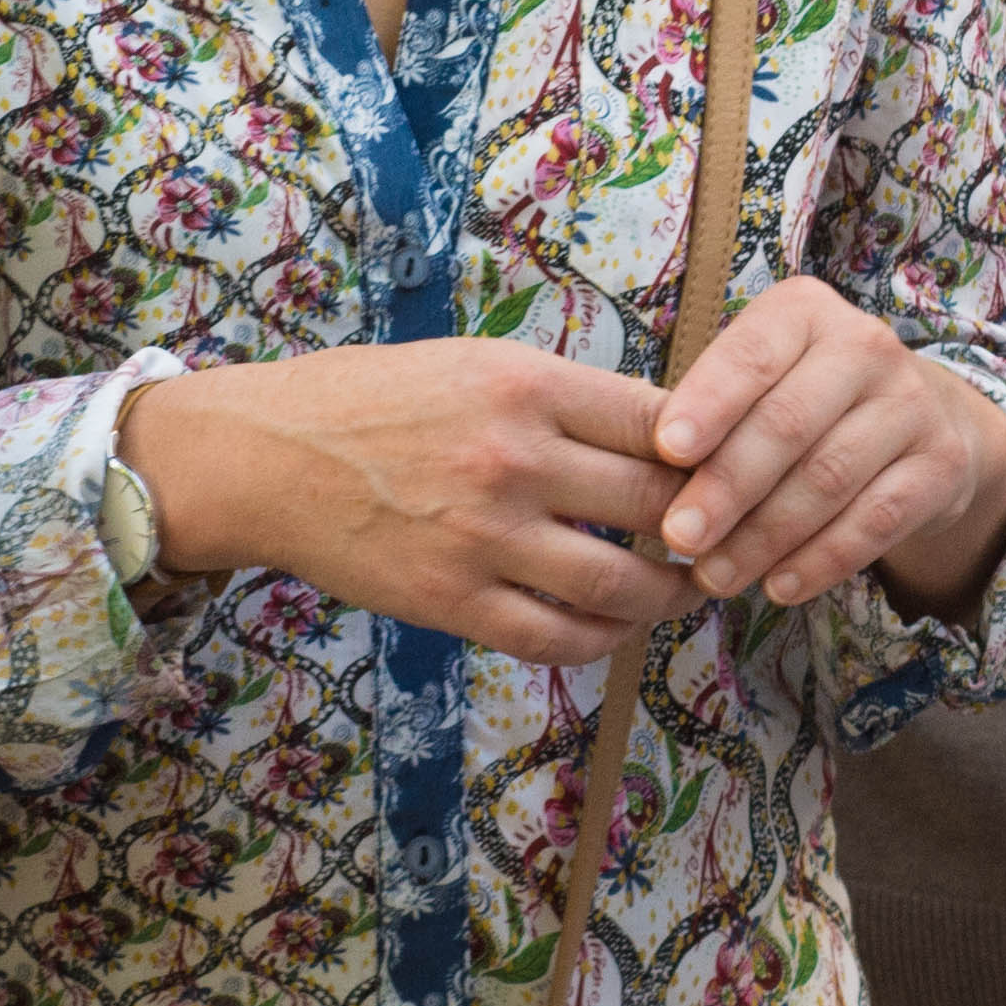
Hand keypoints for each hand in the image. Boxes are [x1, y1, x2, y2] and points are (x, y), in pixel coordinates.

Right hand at [117, 342, 695, 665]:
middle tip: (732, 539)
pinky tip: (614, 627)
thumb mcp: (478, 365)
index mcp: (528, 385)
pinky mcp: (453, 600)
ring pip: (622, 584)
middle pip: (661, 504)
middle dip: (711, 527)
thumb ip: (566, 400)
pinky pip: (556, 638)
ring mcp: (485, 536)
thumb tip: (667, 435)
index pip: (665, 423)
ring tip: (686, 590)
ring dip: (671, 596)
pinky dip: (603, 641)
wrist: (269, 457)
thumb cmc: (377, 401)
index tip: (736, 471)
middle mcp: (515, 458)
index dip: (717, 454)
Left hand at [647, 276, 1005, 618]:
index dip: (709, 403)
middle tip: (679, 537)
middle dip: (727, 486)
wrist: (925, 420)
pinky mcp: (942, 464)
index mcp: (805, 312)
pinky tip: (779, 587)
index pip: (752, 354)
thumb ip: (713, 413)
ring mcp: (912, 404)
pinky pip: (876, 521)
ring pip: (829, 477)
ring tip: (715, 576)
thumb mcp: (762, 382)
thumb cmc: (807, 399)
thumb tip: (652, 476)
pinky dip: (822, 559)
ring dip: (765, 536)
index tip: (666, 452)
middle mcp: (866, 345)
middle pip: (788, 423)